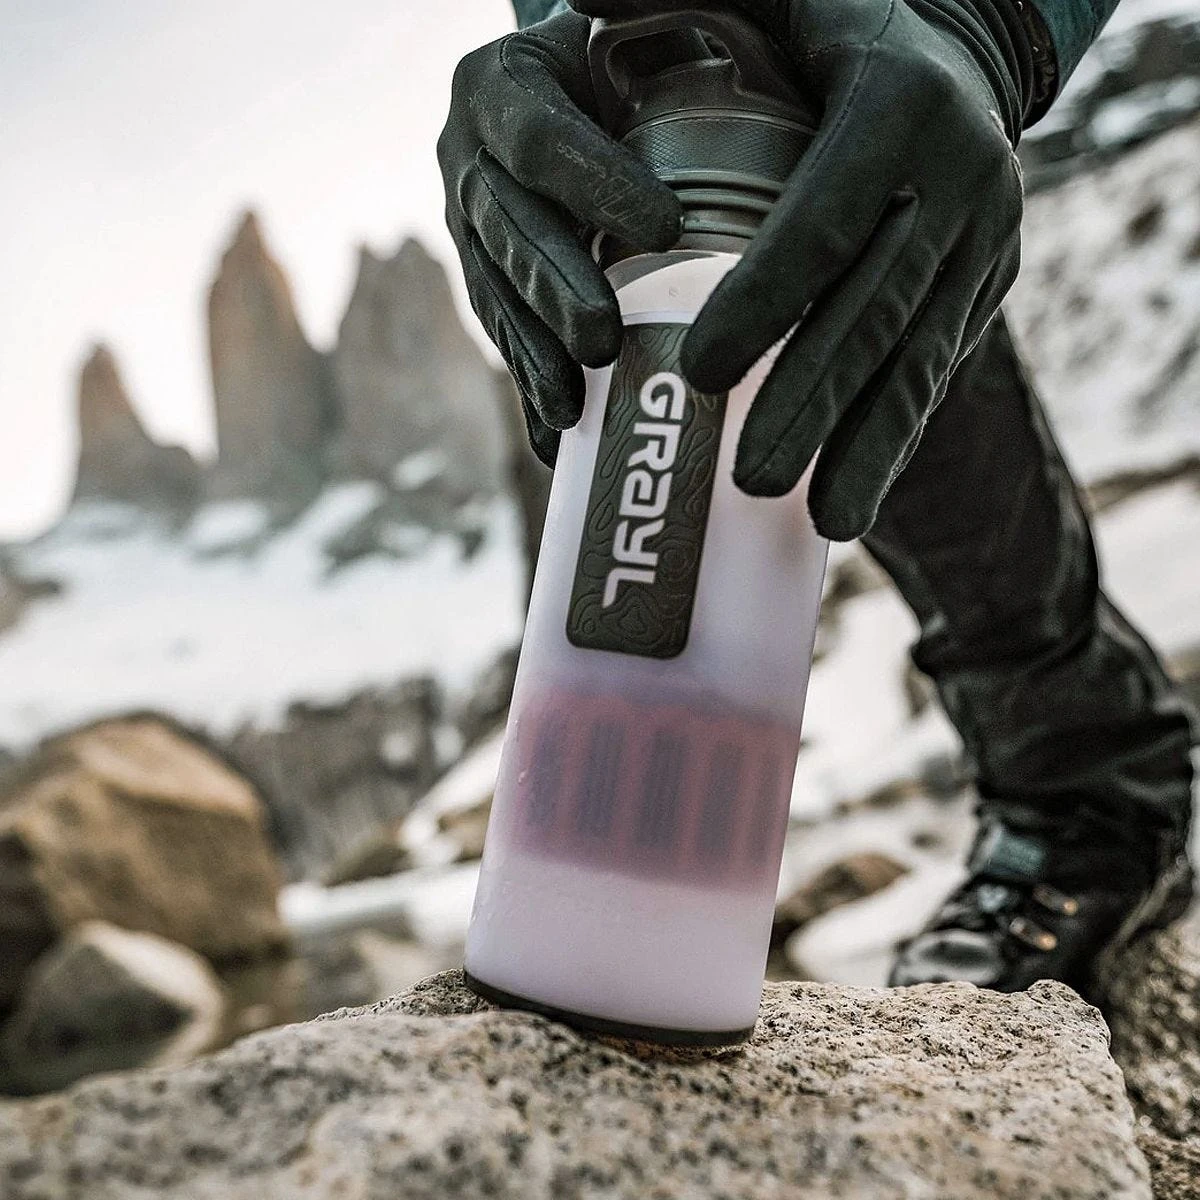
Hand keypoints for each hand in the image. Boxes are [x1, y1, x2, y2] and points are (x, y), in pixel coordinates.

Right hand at [437, 8, 681, 465]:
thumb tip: (744, 73)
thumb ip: (669, 56)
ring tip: (572, 408)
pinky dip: (531, 385)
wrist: (579, 96)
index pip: (539, 136)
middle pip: (506, 229)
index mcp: (499, 85)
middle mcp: (466, 157)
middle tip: (602, 339)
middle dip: (553, 289)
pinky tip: (556, 438)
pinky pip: (502, 334)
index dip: (594, 182)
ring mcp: (468, 226)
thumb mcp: (646, 42)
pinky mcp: (484, 279)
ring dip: (533, 355)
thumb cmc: (631, 67)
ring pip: (494, 294)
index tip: (667, 226)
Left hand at [575, 0, 1030, 539]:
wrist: (956, 51)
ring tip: (821, 521)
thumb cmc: (828, 29)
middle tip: (748, 475)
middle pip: (873, 308)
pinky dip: (895, 443)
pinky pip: (939, 374)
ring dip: (866, 444)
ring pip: (919, 357)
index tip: (698, 373)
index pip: (823, 218)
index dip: (765, 299)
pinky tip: (853, 505)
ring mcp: (985, 240)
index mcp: (900, 104)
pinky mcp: (988, 287)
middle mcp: (962, 175)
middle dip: (811, 398)